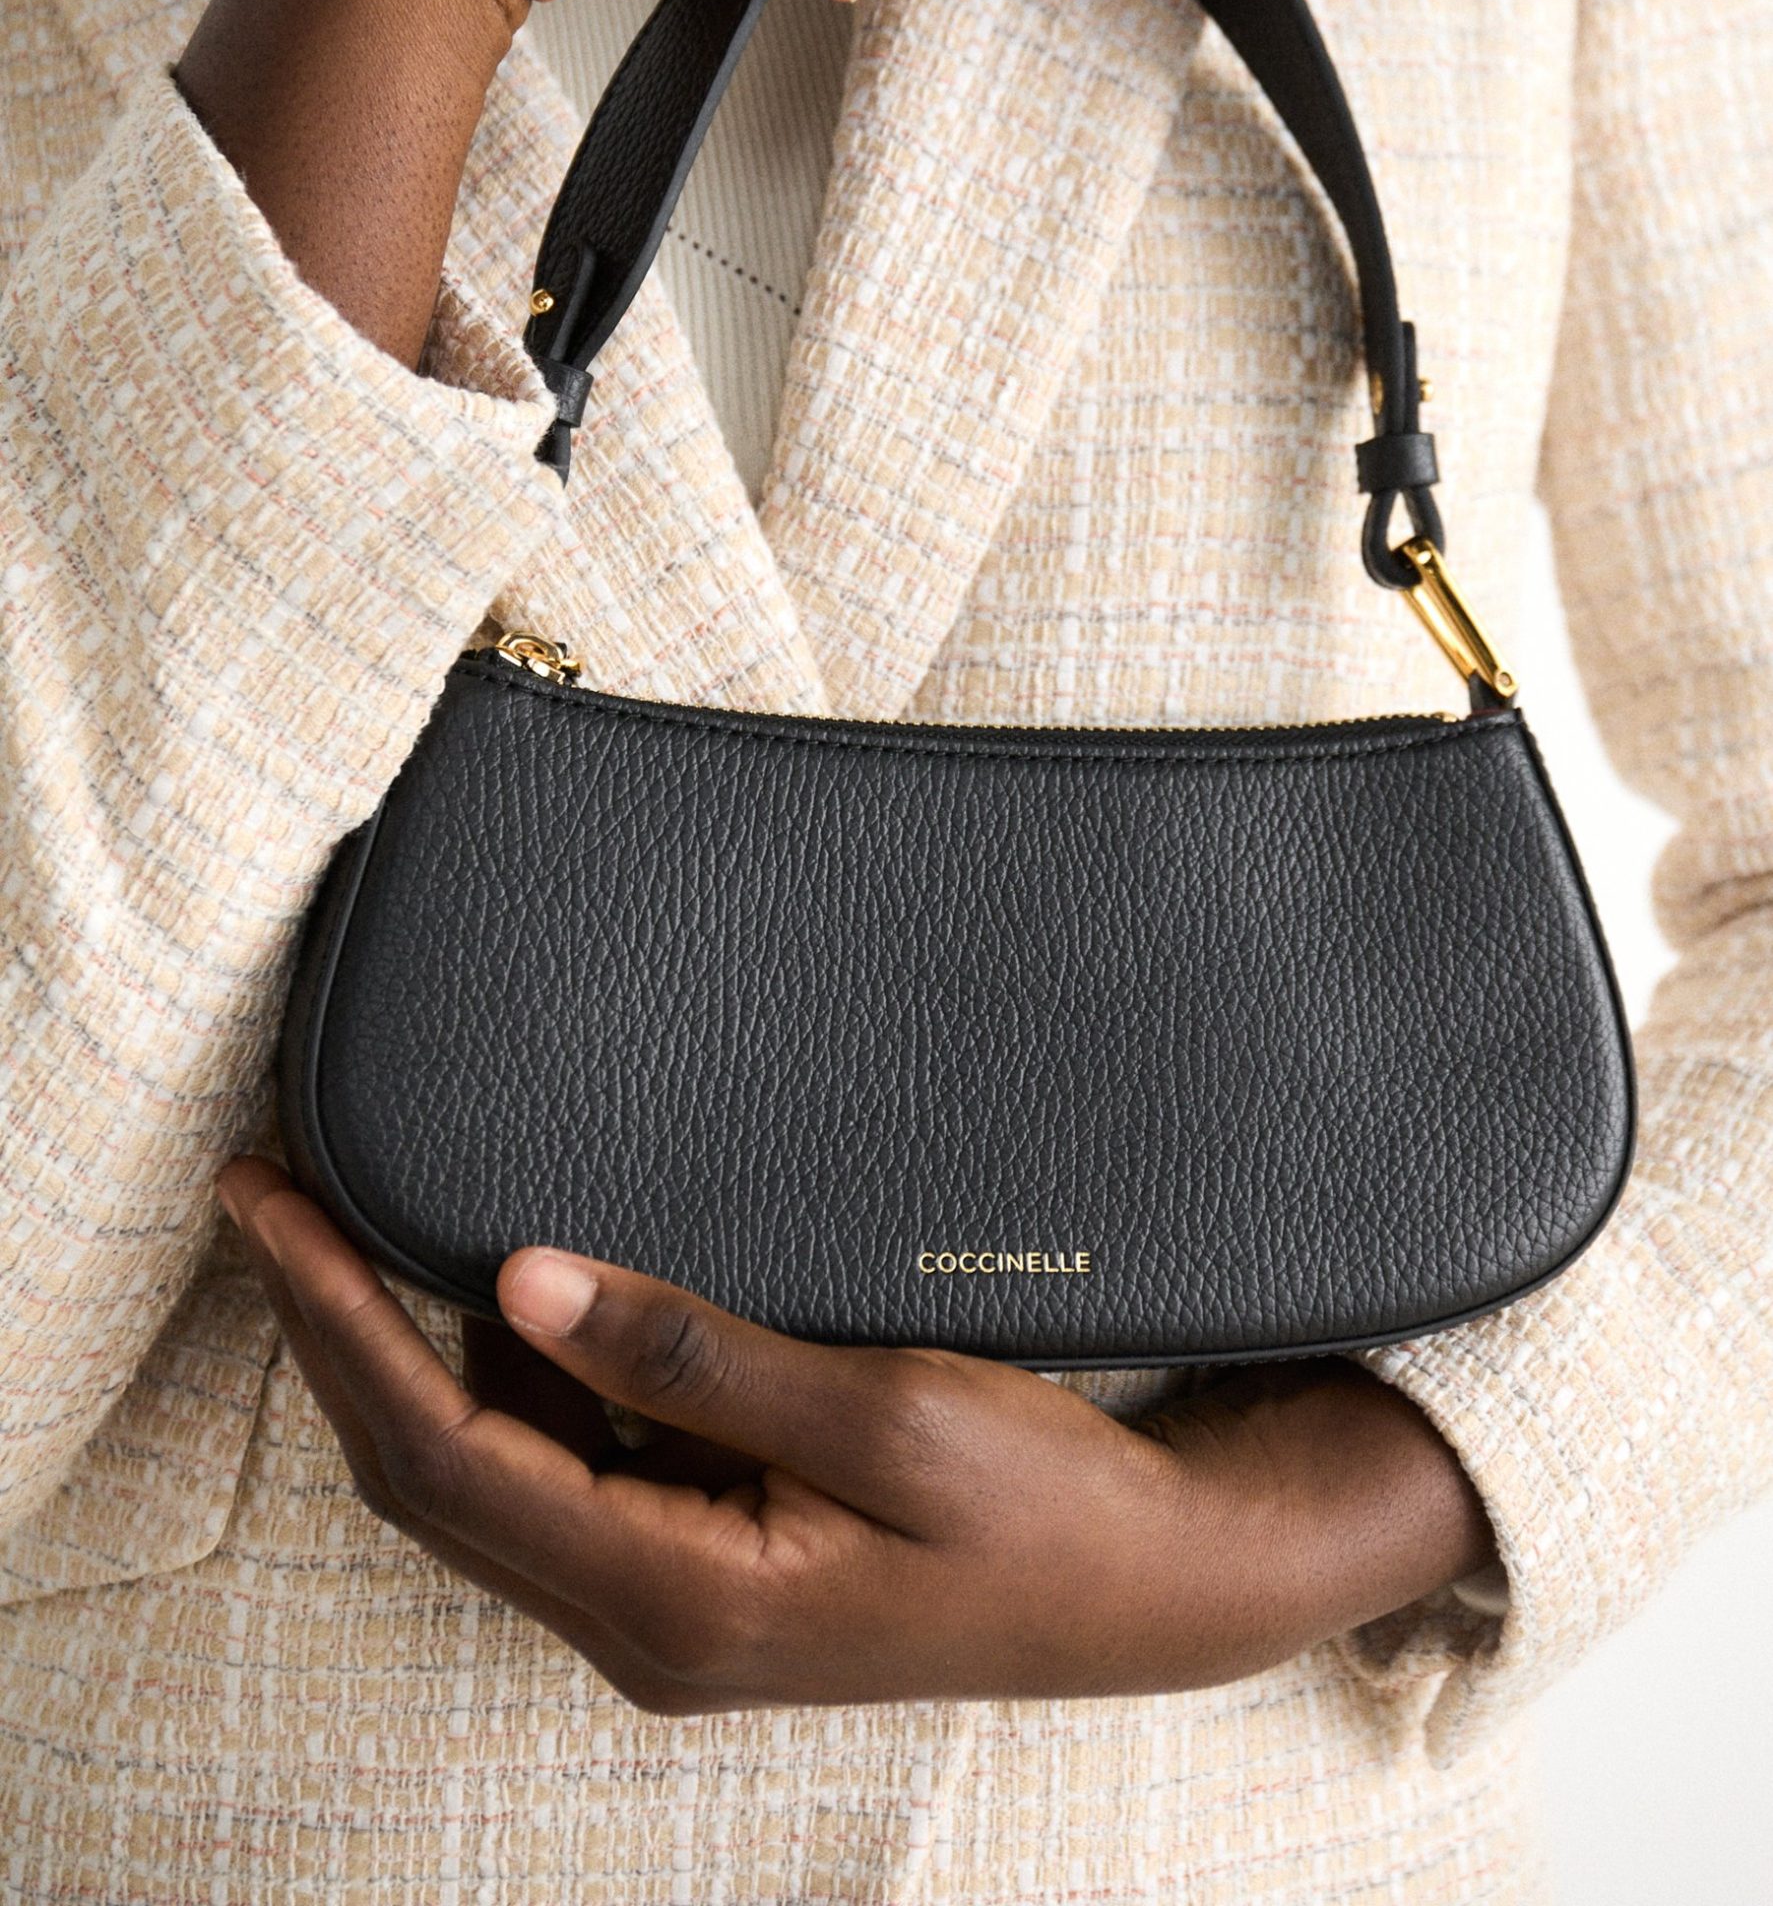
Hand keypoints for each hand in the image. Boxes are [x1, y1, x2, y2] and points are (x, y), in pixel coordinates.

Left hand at [218, 1158, 1493, 1715]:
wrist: (1157, 1587)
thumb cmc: (1044, 1507)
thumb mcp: (881, 1414)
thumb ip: (690, 1354)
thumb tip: (518, 1277)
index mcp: (677, 1593)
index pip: (438, 1445)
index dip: (334, 1320)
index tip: (268, 1205)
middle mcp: (647, 1619)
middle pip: (427, 1469)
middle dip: (336, 1328)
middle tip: (276, 1190)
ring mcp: (675, 1603)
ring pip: (489, 1470)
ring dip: (418, 1350)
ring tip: (380, 1211)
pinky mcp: (711, 1569)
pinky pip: (565, 1471)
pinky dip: (516, 1378)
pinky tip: (528, 1287)